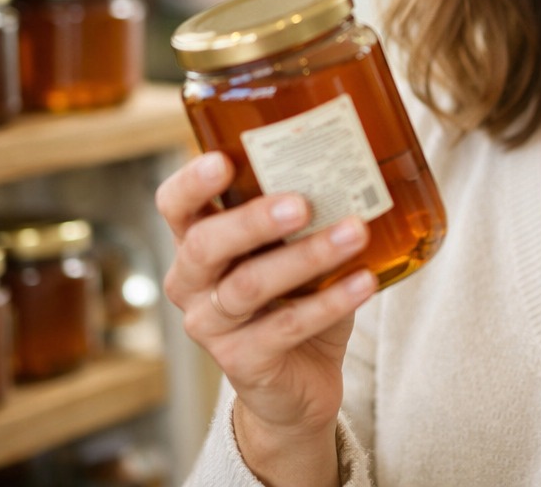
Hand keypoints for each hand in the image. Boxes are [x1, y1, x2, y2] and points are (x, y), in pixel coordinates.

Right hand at [155, 151, 376, 466]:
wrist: (300, 379)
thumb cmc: (294, 292)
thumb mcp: (291, 246)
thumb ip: (303, 210)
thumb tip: (353, 163)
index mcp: (196, 240)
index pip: (175, 205)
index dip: (192, 183)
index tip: (223, 160)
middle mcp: (191, 282)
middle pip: (205, 245)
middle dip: (253, 221)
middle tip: (302, 204)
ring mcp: (211, 325)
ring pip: (249, 285)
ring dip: (307, 256)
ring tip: (355, 232)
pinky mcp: (242, 361)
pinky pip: (286, 327)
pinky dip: (331, 301)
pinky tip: (365, 281)